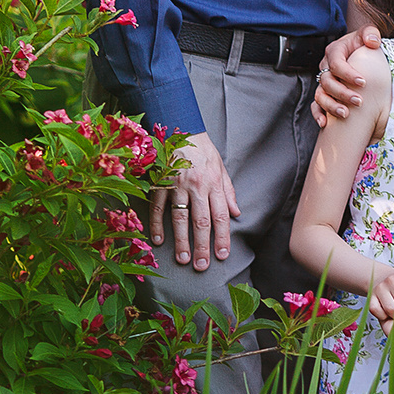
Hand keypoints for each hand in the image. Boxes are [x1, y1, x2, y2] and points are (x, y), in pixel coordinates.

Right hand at [148, 131, 239, 273]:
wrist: (181, 128)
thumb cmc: (203, 150)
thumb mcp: (221, 167)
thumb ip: (228, 191)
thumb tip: (237, 213)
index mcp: (214, 184)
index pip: (220, 216)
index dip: (222, 237)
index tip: (222, 255)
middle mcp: (197, 186)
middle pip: (201, 221)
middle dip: (202, 245)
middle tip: (202, 266)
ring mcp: (176, 185)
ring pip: (179, 217)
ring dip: (181, 241)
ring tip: (183, 259)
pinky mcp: (160, 183)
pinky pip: (158, 206)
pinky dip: (157, 224)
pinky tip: (158, 240)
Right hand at [312, 25, 382, 124]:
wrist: (359, 54)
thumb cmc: (363, 44)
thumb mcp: (367, 34)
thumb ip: (371, 33)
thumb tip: (372, 42)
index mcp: (334, 52)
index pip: (336, 64)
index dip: (348, 74)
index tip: (363, 82)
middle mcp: (326, 66)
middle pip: (327, 82)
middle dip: (342, 93)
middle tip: (359, 102)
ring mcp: (323, 81)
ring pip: (321, 95)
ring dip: (331, 106)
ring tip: (345, 114)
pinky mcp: (324, 93)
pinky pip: (316, 105)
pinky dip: (318, 114)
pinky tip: (325, 123)